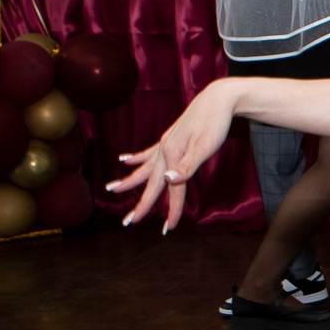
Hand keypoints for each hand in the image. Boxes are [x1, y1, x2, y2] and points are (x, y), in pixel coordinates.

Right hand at [108, 82, 241, 232]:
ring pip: (143, 168)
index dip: (172, 211)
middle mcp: (164, 151)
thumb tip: (167, 181)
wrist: (218, 99)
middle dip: (140, 204)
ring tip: (111, 189)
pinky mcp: (169, 138)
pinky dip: (136, 157)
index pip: (172, 190)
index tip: (167, 230)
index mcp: (172, 155)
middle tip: (127, 223)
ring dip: (129, 181)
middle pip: (150, 183)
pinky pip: (148, 152)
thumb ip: (187, 165)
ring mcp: (164, 144)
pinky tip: (124, 159)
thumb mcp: (205, 146)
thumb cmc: (215, 123)